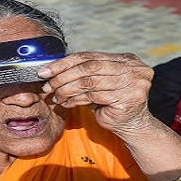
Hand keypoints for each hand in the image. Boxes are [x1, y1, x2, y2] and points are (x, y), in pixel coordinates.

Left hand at [36, 52, 153, 134]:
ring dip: (67, 89)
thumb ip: (86, 72)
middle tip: (48, 84)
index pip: (90, 55)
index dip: (66, 62)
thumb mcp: (101, 82)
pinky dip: (75, 100)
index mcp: (127, 58)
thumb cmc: (113, 102)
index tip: (46, 70)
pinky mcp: (127, 99)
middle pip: (89, 67)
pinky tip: (67, 103)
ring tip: (56, 96)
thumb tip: (54, 69)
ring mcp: (132, 82)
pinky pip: (93, 97)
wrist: (133, 124)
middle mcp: (132, 68)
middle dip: (64, 75)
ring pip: (89, 82)